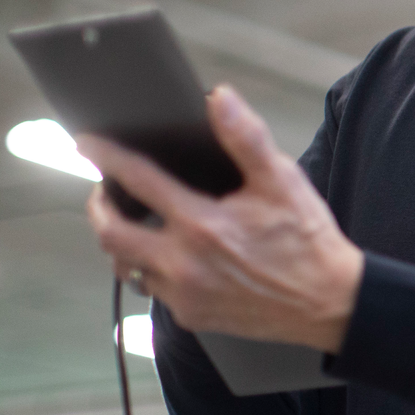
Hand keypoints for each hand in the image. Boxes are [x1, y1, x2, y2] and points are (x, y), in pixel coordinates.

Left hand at [81, 85, 363, 353]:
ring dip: (124, 244)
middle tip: (103, 193)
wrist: (329, 302)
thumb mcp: (283, 182)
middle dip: (99, 208)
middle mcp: (184, 263)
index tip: (85, 143)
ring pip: (128, 267)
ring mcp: (185, 294)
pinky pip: (155, 291)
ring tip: (134, 225)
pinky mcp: (193, 316)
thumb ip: (246, 138)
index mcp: (202, 224)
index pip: (138, 181)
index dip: (107, 157)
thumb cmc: (307, 239)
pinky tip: (173, 257)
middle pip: (112, 234)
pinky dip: (154, 270)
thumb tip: (219, 98)